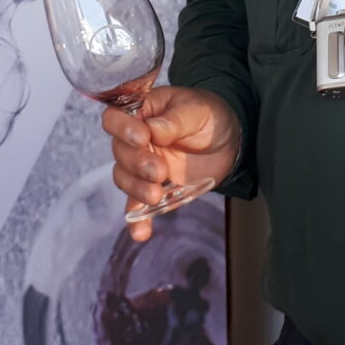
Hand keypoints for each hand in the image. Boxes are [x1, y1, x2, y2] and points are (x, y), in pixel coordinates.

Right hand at [103, 85, 240, 241]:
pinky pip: (138, 205)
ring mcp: (142, 165)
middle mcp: (135, 139)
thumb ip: (174, 120)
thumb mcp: (196, 110)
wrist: (229, 139)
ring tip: (157, 196)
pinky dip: (138, 220)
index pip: (115, 118)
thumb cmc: (208, 115)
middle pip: (119, 153)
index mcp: (141, 112)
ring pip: (124, 179)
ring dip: (136, 190)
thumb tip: (153, 130)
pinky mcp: (153, 188)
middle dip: (137, 164)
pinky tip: (141, 234)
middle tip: (161, 171)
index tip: (143, 138)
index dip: (122, 129)